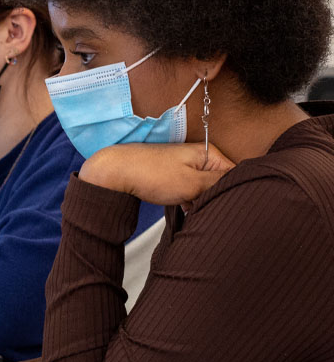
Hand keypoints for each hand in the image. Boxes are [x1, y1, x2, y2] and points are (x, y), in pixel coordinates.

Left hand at [79, 142, 235, 205]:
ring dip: (201, 201)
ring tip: (191, 207)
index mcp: (209, 153)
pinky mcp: (175, 176)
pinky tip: (183, 208)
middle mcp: (200, 157)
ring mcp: (187, 166)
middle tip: (206, 209)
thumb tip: (245, 185)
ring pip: (205, 189)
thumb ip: (219, 184)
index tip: (228, 206)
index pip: (237, 174)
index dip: (236, 192)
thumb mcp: (192, 183)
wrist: (116, 172)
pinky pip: (192, 190)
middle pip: (221, 182)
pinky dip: (190, 200)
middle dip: (216, 198)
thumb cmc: (151, 175)